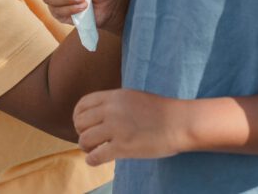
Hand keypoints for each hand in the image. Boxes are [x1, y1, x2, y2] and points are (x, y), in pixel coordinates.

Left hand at [74, 89, 189, 165]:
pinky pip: (96, 156)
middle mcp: (112, 110)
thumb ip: (114, 103)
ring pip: (85, 140)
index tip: (83, 125)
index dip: (78, 116)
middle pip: (80, 123)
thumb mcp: (133, 97)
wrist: (179, 122)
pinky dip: (92, 160)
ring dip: (86, 147)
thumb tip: (97, 114)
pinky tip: (96, 160)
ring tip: (94, 150)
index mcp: (114, 96)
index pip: (82, 105)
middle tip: (90, 140)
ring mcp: (117, 128)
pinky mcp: (123, 147)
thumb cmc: (160, 111)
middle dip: (82, 133)